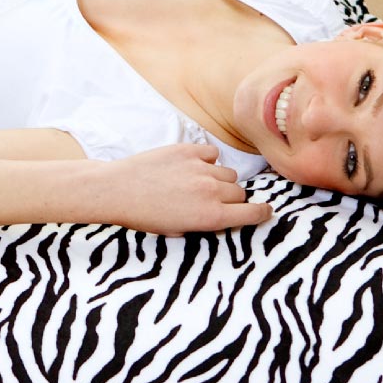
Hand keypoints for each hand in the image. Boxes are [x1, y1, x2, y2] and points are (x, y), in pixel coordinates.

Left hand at [103, 143, 272, 235]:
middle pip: (239, 193)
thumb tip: (217, 217)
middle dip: (231, 199)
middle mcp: (211, 192)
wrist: (117, 190)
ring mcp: (202, 169)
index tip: (265, 211)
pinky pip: (213, 154)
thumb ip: (202, 224)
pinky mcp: (189, 150)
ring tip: (198, 184)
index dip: (262, 213)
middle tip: (213, 200)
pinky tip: (191, 167)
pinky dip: (207, 160)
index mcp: (210, 217)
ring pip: (228, 173)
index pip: (253, 213)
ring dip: (220, 179)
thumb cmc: (143, 216)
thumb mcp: (176, 231)